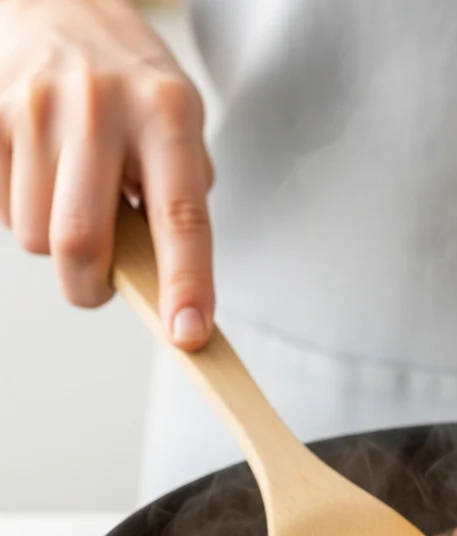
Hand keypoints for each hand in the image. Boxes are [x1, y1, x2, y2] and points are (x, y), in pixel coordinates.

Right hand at [0, 0, 213, 347]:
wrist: (60, 3)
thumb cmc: (133, 86)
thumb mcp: (183, 128)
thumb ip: (181, 199)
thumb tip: (170, 282)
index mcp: (165, 114)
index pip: (180, 215)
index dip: (186, 283)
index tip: (188, 333)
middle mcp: (98, 108)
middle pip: (82, 240)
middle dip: (92, 288)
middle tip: (105, 284)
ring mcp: (34, 107)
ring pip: (34, 236)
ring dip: (57, 246)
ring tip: (76, 201)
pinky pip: (0, 211)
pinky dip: (23, 215)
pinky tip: (44, 179)